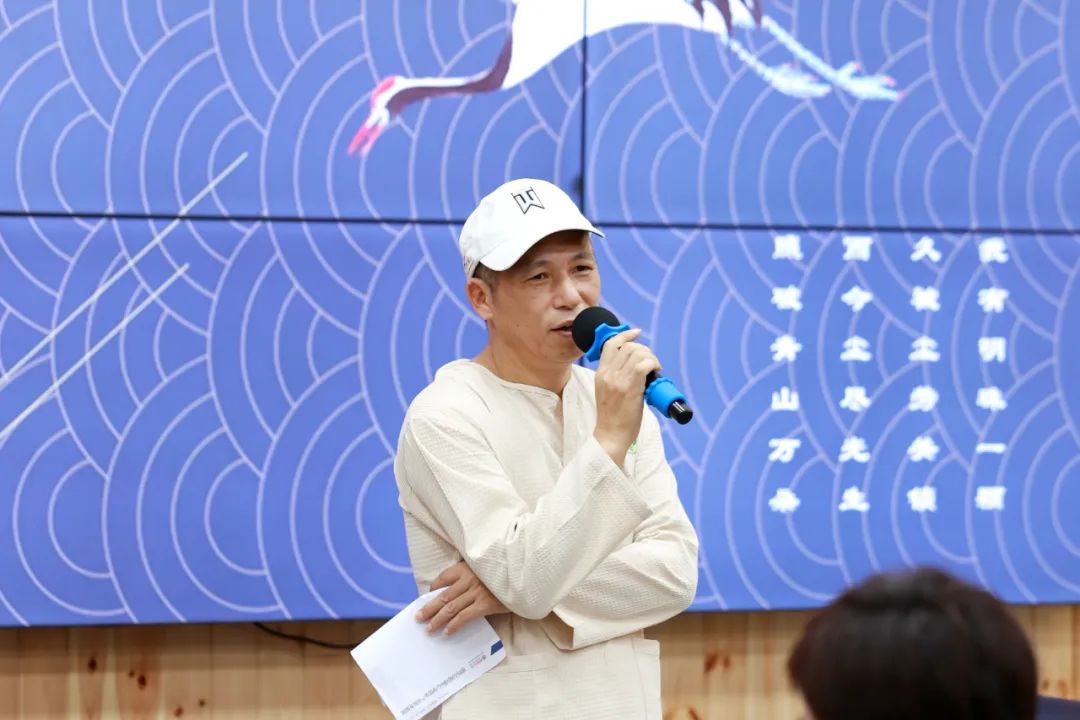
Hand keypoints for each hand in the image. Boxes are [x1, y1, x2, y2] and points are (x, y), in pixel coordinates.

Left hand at [416, 561, 508, 634]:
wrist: (524, 577)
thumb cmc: (505, 572)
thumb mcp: (486, 568)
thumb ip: (472, 574)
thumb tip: (459, 589)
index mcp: (467, 567)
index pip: (443, 578)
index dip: (433, 588)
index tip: (429, 596)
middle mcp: (468, 579)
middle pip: (443, 595)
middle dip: (429, 608)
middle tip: (418, 618)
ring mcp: (476, 592)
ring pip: (450, 607)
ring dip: (437, 619)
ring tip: (429, 629)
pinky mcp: (484, 604)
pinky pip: (464, 616)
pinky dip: (454, 624)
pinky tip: (447, 632)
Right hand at [593, 328, 659, 464]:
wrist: (610, 437)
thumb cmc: (613, 418)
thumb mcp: (607, 392)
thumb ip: (616, 378)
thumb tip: (637, 366)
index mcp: (600, 374)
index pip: (610, 344)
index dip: (625, 335)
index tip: (636, 333)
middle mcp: (607, 374)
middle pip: (627, 346)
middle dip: (644, 350)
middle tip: (651, 364)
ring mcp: (617, 381)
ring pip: (637, 353)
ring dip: (651, 358)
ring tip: (655, 371)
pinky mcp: (629, 389)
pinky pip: (644, 365)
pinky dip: (654, 365)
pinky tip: (656, 374)